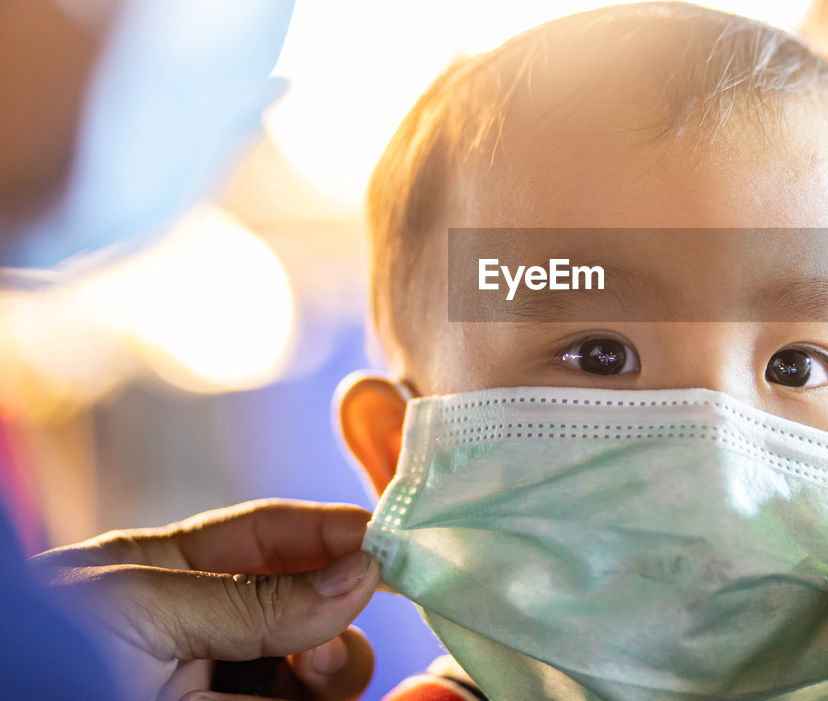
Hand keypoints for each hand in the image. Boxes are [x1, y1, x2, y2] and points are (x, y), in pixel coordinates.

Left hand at [29, 499, 379, 700]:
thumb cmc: (47, 653)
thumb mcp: (144, 610)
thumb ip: (254, 597)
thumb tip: (362, 571)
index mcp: (177, 572)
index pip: (275, 535)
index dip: (335, 531)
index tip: (391, 542)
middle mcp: (209, 630)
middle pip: (316, 610)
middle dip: (337, 619)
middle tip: (322, 648)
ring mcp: (220, 691)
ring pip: (318, 674)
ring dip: (327, 672)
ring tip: (302, 681)